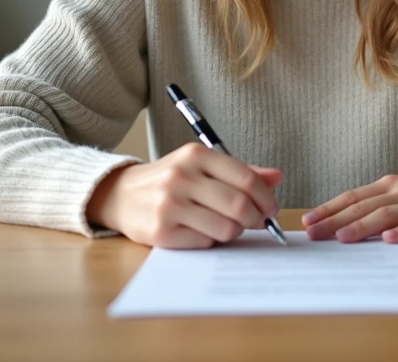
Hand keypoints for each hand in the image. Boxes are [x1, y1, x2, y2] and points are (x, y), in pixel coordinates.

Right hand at [85, 143, 281, 248]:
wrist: (121, 195)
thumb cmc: (170, 181)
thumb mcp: (201, 166)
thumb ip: (240, 171)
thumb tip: (277, 177)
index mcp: (195, 155)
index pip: (246, 178)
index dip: (266, 197)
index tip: (271, 208)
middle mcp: (181, 177)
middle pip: (239, 205)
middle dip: (256, 218)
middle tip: (257, 222)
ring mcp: (170, 205)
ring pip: (226, 228)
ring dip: (234, 231)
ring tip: (228, 226)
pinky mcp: (161, 232)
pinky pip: (205, 242)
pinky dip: (212, 240)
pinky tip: (203, 231)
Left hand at [301, 167, 397, 243]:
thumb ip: (382, 204)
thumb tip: (347, 222)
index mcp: (391, 184)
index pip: (353, 196)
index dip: (329, 208)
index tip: (307, 220)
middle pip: (364, 206)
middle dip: (335, 220)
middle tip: (313, 233)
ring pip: (387, 215)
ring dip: (362, 226)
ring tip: (342, 237)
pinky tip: (390, 239)